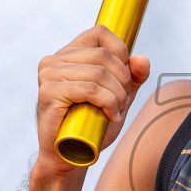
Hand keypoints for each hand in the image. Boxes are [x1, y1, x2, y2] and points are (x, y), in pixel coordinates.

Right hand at [35, 26, 150, 176]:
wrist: (68, 158)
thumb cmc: (91, 128)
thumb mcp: (117, 98)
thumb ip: (131, 78)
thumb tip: (142, 59)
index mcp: (67, 55)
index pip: (99, 33)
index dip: (121, 52)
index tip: (126, 79)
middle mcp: (53, 60)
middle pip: (103, 55)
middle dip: (122, 80)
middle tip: (123, 103)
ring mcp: (48, 75)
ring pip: (99, 73)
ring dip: (117, 95)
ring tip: (117, 113)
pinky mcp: (48, 93)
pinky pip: (89, 89)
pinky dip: (108, 102)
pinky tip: (111, 116)